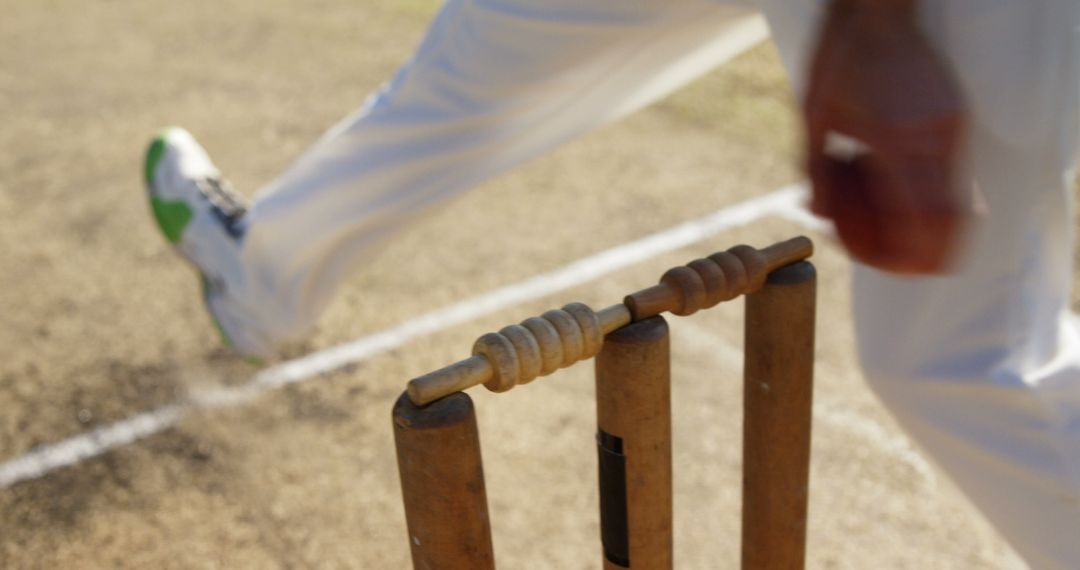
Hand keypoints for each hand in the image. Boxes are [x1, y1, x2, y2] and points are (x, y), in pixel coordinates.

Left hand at [804, 0, 968, 273]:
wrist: (877, 10)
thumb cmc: (838, 59)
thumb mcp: (813, 119)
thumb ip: (816, 174)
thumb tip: (818, 217)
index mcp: (894, 141)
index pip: (917, 226)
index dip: (898, 257)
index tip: (872, 260)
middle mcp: (934, 140)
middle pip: (950, 229)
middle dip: (917, 254)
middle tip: (880, 251)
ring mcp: (953, 130)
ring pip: (959, 210)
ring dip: (924, 228)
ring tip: (878, 214)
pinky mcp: (959, 122)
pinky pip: (953, 180)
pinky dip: (925, 198)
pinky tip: (885, 180)